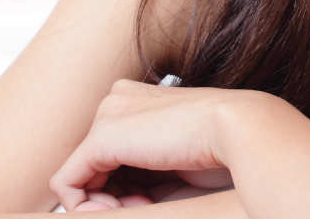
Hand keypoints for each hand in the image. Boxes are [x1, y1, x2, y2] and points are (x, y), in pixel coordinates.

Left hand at [50, 79, 269, 211]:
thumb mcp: (171, 169)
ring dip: (105, 203)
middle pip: (94, 166)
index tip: (151, 201)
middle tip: (147, 204)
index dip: (125, 188)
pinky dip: (83, 206)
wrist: (242, 130)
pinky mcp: (100, 137)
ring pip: (78, 176)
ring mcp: (107, 115)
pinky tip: (117, 209)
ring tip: (143, 204)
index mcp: (139, 101)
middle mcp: (117, 101)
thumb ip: (137, 182)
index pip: (113, 156)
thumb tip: (99, 205)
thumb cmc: (223, 154)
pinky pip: (66, 183)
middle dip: (115, 196)